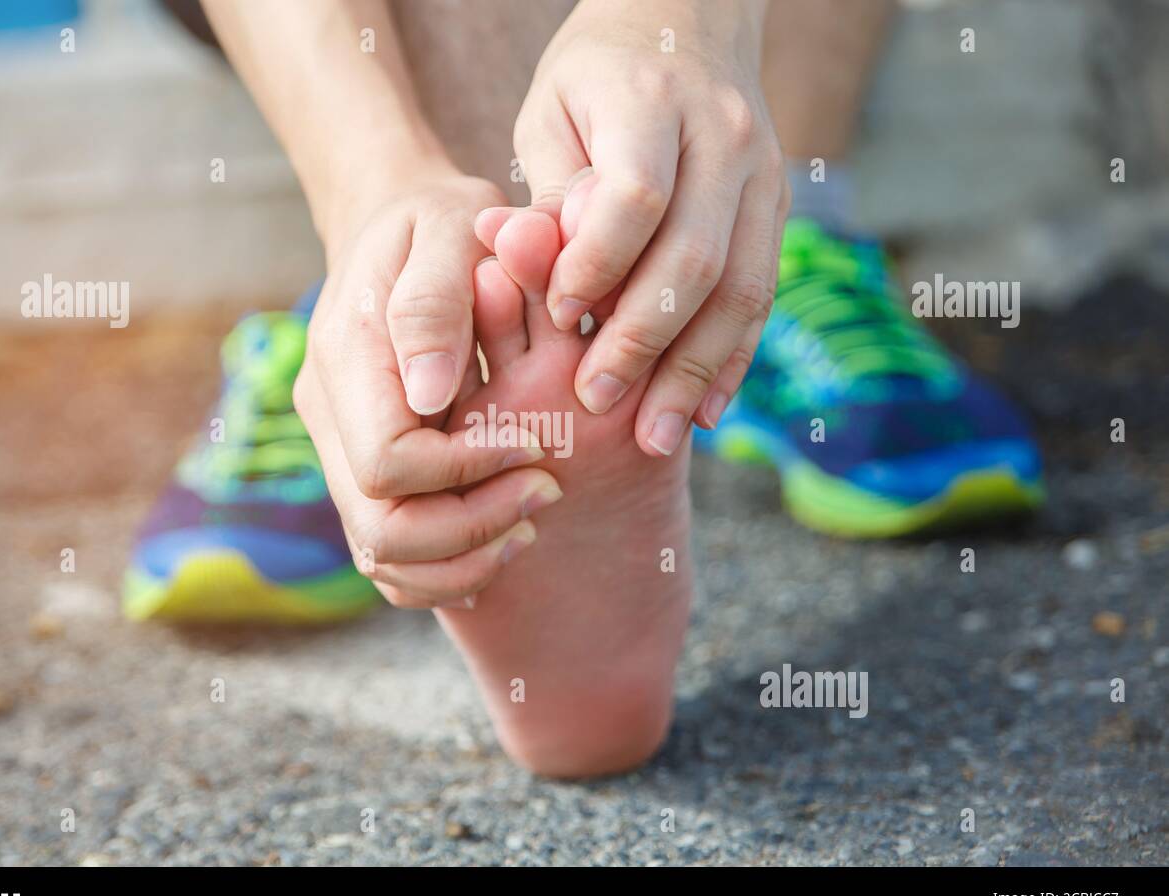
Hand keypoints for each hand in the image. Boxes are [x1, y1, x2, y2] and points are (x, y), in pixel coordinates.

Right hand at [296, 174, 561, 607]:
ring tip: (530, 520)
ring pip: (381, 556)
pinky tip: (502, 537)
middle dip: (473, 526)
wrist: (401, 230)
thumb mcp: (449, 230)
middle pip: (382, 528)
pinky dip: (445, 566)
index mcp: (346, 359)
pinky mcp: (361, 473)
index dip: (468, 471)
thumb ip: (437, 304)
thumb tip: (429, 394)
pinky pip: (388, 555)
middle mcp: (328, 416)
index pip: (391, 463)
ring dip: (464, 557)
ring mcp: (339, 451)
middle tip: (546, 492)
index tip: (536, 443)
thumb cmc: (441, 224)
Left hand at [510, 0, 788, 455]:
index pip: (633, 200)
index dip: (594, 267)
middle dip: (642, 341)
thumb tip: (536, 269)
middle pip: (693, 258)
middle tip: (595, 402)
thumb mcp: (551, 112)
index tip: (556, 315)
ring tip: (654, 437)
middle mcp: (724, 139)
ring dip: (694, 372)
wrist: (689, 18)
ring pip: (739, 290)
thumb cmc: (595, 76)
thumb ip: (550, 191)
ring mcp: (763, 176)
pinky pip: (761, 296)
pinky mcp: (776, 210)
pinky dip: (733, 359)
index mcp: (653, 102)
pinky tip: (705, 411)